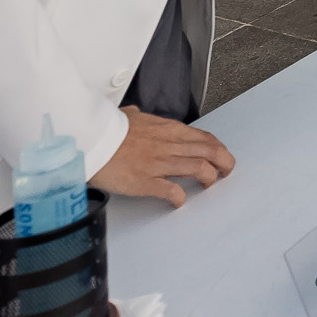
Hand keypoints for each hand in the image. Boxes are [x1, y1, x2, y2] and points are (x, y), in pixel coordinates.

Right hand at [88, 106, 234, 208]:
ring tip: (209, 184)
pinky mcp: (146, 181)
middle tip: (226, 171)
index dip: (218, 148)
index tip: (221, 155)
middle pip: (209, 151)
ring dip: (209, 178)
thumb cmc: (106, 130)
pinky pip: (172, 190)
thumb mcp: (126, 116)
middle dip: (224, 162)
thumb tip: (133, 115)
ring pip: (198, 168)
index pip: (204, 137)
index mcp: (167, 130)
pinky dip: (180, 197)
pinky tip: (180, 201)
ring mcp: (159, 163)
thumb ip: (135, 117)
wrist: (90, 141)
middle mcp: (168, 145)